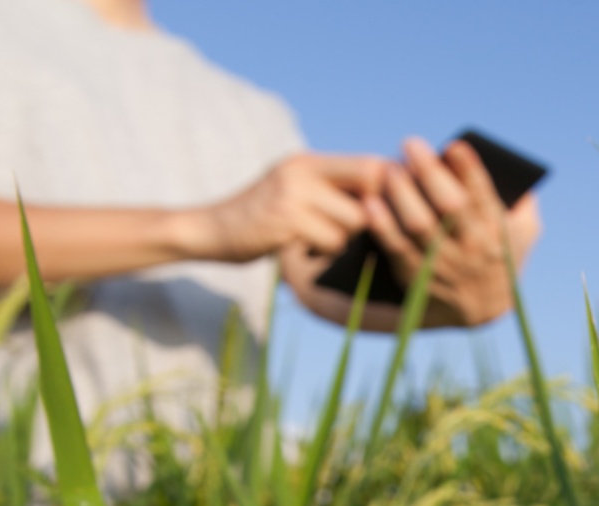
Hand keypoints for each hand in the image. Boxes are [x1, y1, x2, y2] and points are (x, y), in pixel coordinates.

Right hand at [186, 153, 387, 262]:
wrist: (209, 231)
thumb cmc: (260, 217)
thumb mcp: (294, 190)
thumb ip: (332, 188)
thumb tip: (387, 195)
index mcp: (309, 161)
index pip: (371, 165)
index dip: (388, 189)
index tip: (385, 211)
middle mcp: (303, 170)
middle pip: (371, 192)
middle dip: (370, 216)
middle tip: (349, 229)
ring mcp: (294, 193)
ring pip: (355, 221)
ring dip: (344, 238)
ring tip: (317, 238)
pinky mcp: (286, 220)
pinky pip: (333, 241)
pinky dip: (324, 251)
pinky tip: (303, 247)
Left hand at [363, 137, 541, 327]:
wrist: (482, 310)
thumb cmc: (500, 255)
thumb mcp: (525, 232)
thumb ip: (523, 200)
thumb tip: (512, 167)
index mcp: (498, 231)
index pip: (484, 195)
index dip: (468, 169)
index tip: (453, 145)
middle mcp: (473, 248)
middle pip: (449, 206)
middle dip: (428, 171)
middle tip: (410, 144)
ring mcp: (444, 265)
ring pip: (419, 225)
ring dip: (401, 193)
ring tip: (389, 169)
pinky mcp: (418, 277)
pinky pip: (396, 248)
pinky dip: (382, 224)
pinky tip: (371, 202)